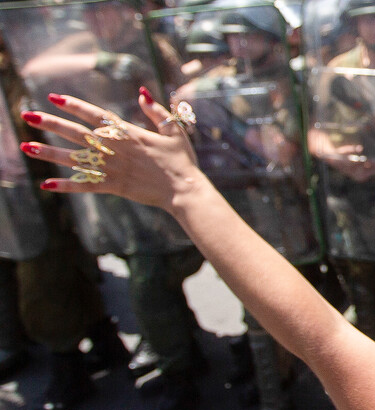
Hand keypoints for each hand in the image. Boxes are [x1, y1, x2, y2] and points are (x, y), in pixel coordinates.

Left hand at [20, 91, 201, 209]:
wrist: (185, 190)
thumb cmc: (182, 161)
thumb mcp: (174, 131)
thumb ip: (156, 111)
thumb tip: (141, 92)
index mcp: (129, 133)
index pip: (95, 115)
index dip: (74, 105)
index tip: (54, 97)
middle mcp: (116, 149)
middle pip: (77, 133)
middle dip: (51, 124)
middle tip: (28, 115)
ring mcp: (113, 168)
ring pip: (75, 159)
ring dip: (49, 153)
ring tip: (27, 147)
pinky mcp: (114, 186)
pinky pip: (86, 185)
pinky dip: (66, 185)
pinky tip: (47, 184)